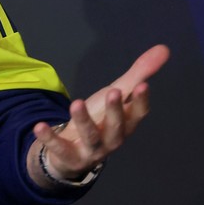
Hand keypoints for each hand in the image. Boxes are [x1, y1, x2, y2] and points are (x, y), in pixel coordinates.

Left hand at [28, 44, 169, 187]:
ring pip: (90, 137)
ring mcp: (91, 150)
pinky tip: (39, 126)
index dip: (141, 101)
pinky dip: (49, 138)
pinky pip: (59, 147)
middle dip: (116, 111)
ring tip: (76, 103)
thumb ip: (138, 74)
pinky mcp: (69, 155)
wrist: (75, 152)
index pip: (138, 114)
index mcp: (125, 124)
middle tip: (114, 91)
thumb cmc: (100, 119)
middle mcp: (112, 139)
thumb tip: (164, 49)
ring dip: (84, 121)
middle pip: (117, 127)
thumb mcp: (117, 95)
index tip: (144, 85)